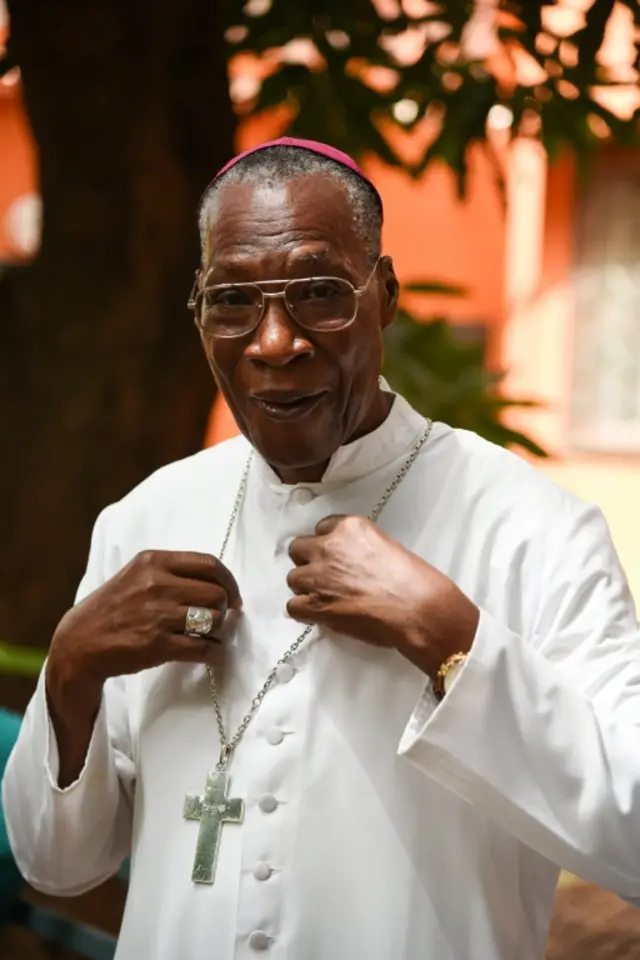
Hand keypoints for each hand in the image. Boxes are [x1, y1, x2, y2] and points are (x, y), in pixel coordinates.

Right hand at [47, 549, 241, 696]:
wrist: (80, 642)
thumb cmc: (112, 607)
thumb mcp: (136, 575)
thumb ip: (171, 573)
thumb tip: (215, 582)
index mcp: (154, 561)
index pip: (209, 563)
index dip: (228, 581)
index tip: (233, 595)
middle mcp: (157, 584)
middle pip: (215, 592)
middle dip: (223, 607)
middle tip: (218, 617)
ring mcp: (158, 615)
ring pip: (213, 619)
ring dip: (217, 630)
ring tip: (209, 634)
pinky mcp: (158, 645)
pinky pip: (203, 648)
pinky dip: (213, 652)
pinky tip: (210, 652)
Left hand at [287, 515, 477, 678]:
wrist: (418, 608)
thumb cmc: (413, 579)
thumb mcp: (385, 546)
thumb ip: (359, 547)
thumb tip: (348, 561)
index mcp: (349, 527)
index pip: (321, 528)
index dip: (327, 545)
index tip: (337, 558)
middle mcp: (328, 546)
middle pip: (298, 549)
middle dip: (309, 563)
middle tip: (328, 578)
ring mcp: (319, 575)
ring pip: (293, 578)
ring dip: (306, 588)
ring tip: (327, 599)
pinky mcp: (315, 604)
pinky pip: (293, 606)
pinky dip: (304, 612)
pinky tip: (321, 615)